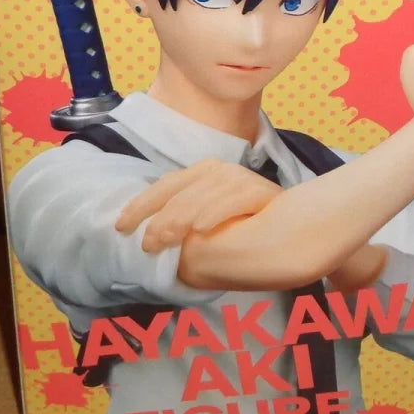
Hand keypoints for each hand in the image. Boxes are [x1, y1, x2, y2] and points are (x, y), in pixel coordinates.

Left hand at [115, 159, 280, 252]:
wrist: (292, 225)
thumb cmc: (242, 227)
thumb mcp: (206, 220)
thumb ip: (183, 220)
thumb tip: (148, 235)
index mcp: (200, 174)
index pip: (163, 186)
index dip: (140, 205)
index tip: (120, 227)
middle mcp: (217, 170)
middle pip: (178, 191)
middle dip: (157, 216)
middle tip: (146, 243)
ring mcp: (239, 178)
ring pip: (202, 195)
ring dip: (179, 218)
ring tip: (163, 239)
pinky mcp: (259, 190)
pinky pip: (234, 199)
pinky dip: (215, 213)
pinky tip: (200, 229)